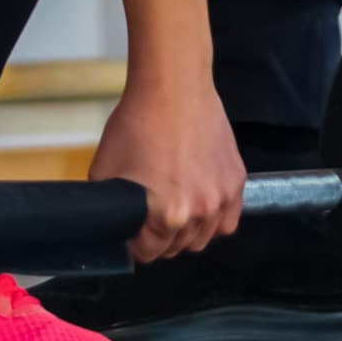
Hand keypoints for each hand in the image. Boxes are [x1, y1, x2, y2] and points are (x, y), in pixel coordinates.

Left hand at [89, 78, 246, 264]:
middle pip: (177, 249)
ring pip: (204, 238)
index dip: (135, 243)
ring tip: (173, 209)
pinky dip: (214, 220)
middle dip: (159, 238)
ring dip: (187, 232)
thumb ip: (108, 206)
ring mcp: (222, 198)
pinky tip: (199, 205)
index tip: (131, 231)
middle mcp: (200, 213)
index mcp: (167, 215)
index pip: (149, 253)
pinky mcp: (237, 181)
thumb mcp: (104, 169)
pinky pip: (229, 220)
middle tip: (148, 217)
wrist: (173, 87)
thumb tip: (110, 223)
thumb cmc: (137, 122)